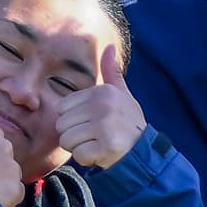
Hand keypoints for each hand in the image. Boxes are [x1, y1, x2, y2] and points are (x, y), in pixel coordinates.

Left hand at [57, 46, 146, 170]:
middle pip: (61, 125)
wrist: (145, 152)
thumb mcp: (122, 94)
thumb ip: (112, 73)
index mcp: (102, 92)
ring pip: (67, 141)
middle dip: (73, 135)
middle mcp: (103, 105)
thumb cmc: (128, 123)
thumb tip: (109, 47)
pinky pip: (78, 155)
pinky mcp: (107, 146)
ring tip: (97, 144)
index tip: (91, 123)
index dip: (73, 119)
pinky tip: (101, 155)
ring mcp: (105, 125)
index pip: (62, 107)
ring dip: (79, 148)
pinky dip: (87, 160)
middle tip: (94, 136)